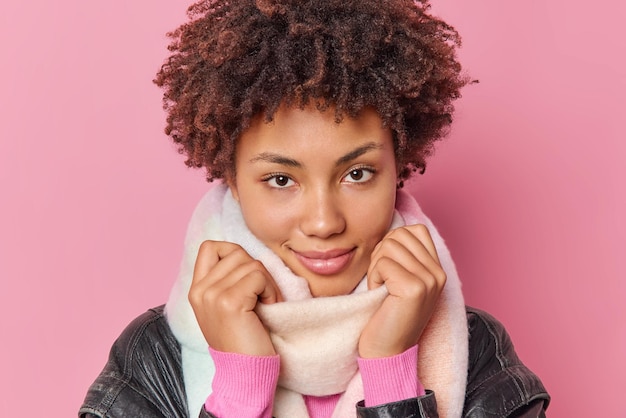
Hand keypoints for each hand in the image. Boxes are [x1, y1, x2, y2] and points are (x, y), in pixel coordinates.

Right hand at [188, 240, 282, 355]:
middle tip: (263, 295)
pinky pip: (258, 276)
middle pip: (236, 252)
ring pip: (250, 263)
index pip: (210, 247)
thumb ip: (224, 281)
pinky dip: (270, 290)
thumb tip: (243, 253)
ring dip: (267, 282)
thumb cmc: (242, 340)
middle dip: (257, 269)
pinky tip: (267, 307)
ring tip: (265, 303)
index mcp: (196, 290)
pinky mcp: (229, 302)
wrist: (243, 373)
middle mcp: (200, 290)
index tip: (247, 276)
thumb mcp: (224, 307)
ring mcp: (212, 295)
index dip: (233, 252)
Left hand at [358, 224, 446, 357]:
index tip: (387, 267)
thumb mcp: (401, 281)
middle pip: (400, 234)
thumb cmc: (387, 316)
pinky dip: (373, 277)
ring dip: (376, 266)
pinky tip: (379, 295)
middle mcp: (438, 273)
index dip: (393, 242)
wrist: (387, 353)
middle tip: (381, 278)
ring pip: (389, 246)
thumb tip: (392, 230)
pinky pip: (383, 263)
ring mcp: (429, 280)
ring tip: (381, 287)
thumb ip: (404, 257)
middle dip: (381, 252)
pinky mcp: (415, 289)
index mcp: (437, 269)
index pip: (414, 230)